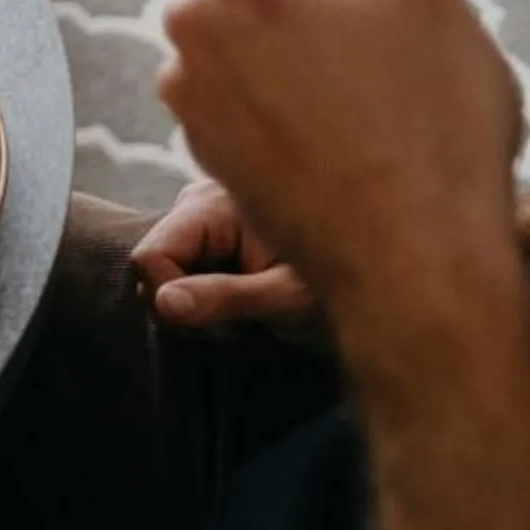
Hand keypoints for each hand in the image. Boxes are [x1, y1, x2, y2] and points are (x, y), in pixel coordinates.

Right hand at [131, 176, 318, 340]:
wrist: (378, 290)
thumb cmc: (336, 289)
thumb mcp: (285, 298)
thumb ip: (223, 297)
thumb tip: (163, 302)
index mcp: (213, 204)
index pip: (152, 256)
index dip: (175, 297)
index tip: (229, 323)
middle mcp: (198, 204)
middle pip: (152, 267)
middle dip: (187, 306)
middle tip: (241, 324)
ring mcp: (200, 222)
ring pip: (161, 278)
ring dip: (197, 309)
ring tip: (247, 316)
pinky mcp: (206, 241)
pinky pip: (177, 279)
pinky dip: (203, 304)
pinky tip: (241, 306)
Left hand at [158, 0, 521, 351]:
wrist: (410, 261)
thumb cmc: (429, 119)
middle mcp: (189, 5)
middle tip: (375, 23)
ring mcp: (184, 74)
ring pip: (235, 7)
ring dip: (284, 22)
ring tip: (357, 80)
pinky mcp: (194, 130)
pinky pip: (229, 69)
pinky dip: (270, 78)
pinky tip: (329, 118)